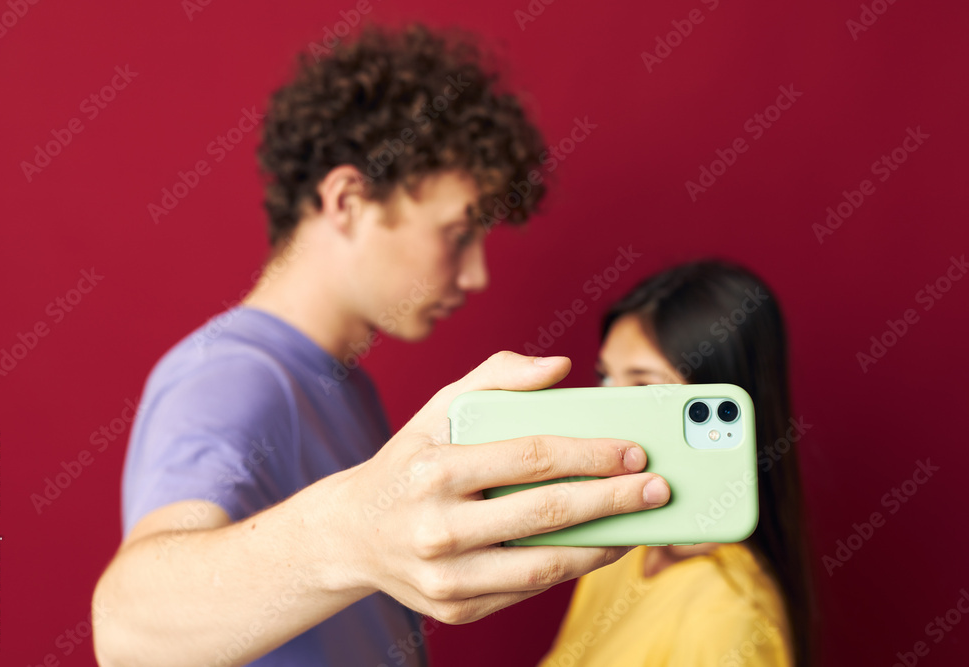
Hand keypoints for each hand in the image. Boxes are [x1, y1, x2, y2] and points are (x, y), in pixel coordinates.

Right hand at [342, 351, 670, 623]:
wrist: (352, 533)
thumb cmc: (409, 461)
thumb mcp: (438, 408)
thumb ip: (497, 377)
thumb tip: (559, 368)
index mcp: (434, 469)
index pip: (529, 457)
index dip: (591, 453)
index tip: (634, 450)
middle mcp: (436, 526)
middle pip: (545, 512)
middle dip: (613, 499)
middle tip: (657, 487)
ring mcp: (444, 575)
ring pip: (543, 565)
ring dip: (603, 544)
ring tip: (640, 522)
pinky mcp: (454, 608)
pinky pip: (527, 591)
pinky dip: (570, 569)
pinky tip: (598, 546)